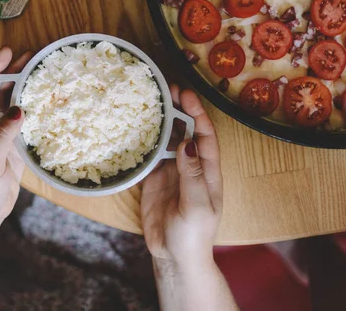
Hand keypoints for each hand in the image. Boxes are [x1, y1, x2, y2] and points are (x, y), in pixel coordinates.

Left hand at [0, 47, 32, 227]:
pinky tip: (44, 102)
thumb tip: (19, 109)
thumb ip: (2, 136)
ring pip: (11, 106)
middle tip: (30, 55)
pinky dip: (32, 110)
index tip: (7, 53)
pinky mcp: (12, 149)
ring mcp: (0, 137)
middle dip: (11, 72)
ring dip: (22, 88)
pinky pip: (23, 124)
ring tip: (38, 71)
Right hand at [141, 85, 222, 270]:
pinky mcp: (154, 179)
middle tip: (167, 89)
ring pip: (168, 140)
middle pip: (187, 131)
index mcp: (208, 171)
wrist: (174, 257)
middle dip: (180, 110)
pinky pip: (151, 154)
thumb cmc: (193, 235)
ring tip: (152, 102)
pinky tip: (138, 126)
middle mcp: (191, 166)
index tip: (186, 95)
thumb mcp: (197, 206)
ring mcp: (172, 172)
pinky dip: (146, 139)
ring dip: (163, 121)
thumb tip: (186, 143)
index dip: (197, 114)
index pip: (205, 136)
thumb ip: (192, 175)